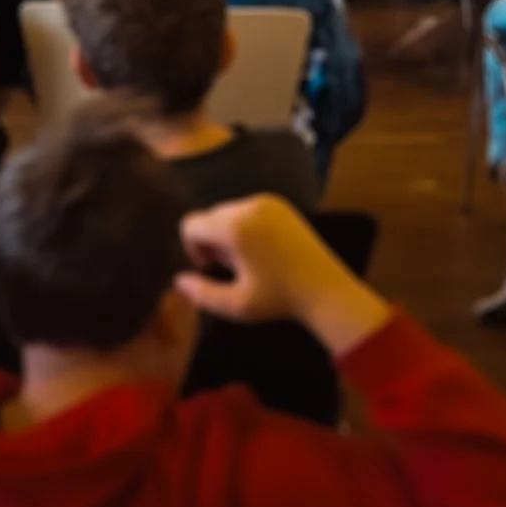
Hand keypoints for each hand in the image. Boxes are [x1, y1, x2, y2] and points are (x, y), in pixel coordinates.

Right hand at [175, 196, 389, 356]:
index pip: (191, 223)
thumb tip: (178, 281)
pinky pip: (246, 209)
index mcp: (236, 227)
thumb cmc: (280, 300)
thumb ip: (202, 294)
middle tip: (234, 267)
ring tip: (249, 260)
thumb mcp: (237, 305)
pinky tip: (262, 250)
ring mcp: (267, 201)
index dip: (192, 247)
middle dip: (212, 240)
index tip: (210, 266)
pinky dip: (245, 225)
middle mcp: (249, 205)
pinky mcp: (280, 203)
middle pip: (209, 215)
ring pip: (227, 211)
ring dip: (228, 233)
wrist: (327, 289)